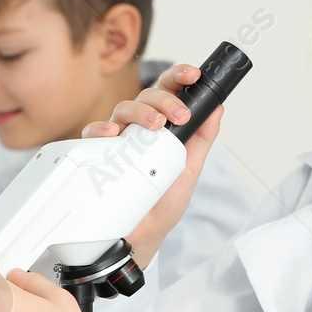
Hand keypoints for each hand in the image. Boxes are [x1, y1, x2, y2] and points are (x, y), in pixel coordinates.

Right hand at [81, 62, 223, 269]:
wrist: (143, 236)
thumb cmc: (164, 202)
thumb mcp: (190, 167)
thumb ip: (202, 137)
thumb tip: (218, 108)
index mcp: (161, 126)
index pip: (168, 91)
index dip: (179, 77)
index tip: (194, 76)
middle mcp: (137, 128)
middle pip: (146, 96)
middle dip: (165, 99)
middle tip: (180, 116)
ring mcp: (118, 140)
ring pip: (122, 108)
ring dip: (140, 111)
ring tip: (155, 125)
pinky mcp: (98, 155)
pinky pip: (93, 133)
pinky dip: (101, 129)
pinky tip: (112, 134)